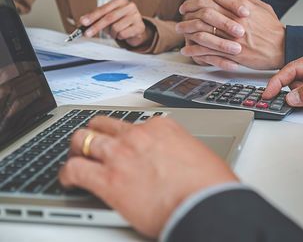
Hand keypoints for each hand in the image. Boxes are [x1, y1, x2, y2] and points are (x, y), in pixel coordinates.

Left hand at [59, 116, 237, 237]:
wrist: (205, 204)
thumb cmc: (209, 185)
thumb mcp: (198, 156)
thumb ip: (180, 153)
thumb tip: (177, 162)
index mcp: (162, 128)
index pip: (133, 124)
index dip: (124, 136)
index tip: (124, 144)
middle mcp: (137, 135)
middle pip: (103, 124)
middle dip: (95, 133)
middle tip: (93, 146)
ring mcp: (120, 154)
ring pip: (83, 139)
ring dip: (77, 149)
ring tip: (77, 160)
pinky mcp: (107, 179)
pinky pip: (74, 169)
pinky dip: (68, 174)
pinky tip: (70, 180)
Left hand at [80, 0, 154, 47]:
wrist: (137, 30)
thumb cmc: (121, 22)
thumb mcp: (108, 17)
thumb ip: (96, 18)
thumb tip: (83, 21)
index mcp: (120, 1)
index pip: (103, 9)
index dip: (93, 16)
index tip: (84, 22)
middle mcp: (129, 6)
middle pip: (109, 18)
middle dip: (97, 27)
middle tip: (88, 33)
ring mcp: (136, 16)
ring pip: (116, 28)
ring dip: (112, 34)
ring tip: (114, 33)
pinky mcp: (140, 27)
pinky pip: (123, 34)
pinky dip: (120, 37)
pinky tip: (122, 35)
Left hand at [176, 0, 285, 70]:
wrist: (283, 49)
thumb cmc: (273, 31)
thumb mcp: (263, 8)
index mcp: (240, 7)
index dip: (197, 0)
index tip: (189, 4)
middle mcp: (234, 20)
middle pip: (203, 13)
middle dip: (188, 15)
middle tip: (181, 18)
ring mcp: (232, 37)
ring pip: (202, 32)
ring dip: (187, 32)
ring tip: (180, 33)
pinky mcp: (232, 53)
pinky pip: (208, 51)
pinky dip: (194, 51)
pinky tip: (187, 50)